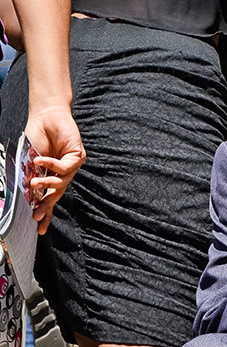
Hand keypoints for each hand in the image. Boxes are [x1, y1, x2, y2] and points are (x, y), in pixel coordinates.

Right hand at [24, 104, 84, 234]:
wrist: (45, 116)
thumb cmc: (37, 137)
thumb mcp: (30, 160)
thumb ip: (31, 175)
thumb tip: (27, 193)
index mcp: (51, 177)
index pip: (50, 198)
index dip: (45, 213)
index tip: (40, 229)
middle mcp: (63, 174)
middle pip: (57, 195)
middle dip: (47, 207)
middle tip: (36, 216)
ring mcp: (72, 166)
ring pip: (62, 182)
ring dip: (46, 183)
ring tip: (34, 183)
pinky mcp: (77, 156)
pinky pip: (65, 167)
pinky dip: (52, 164)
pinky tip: (40, 159)